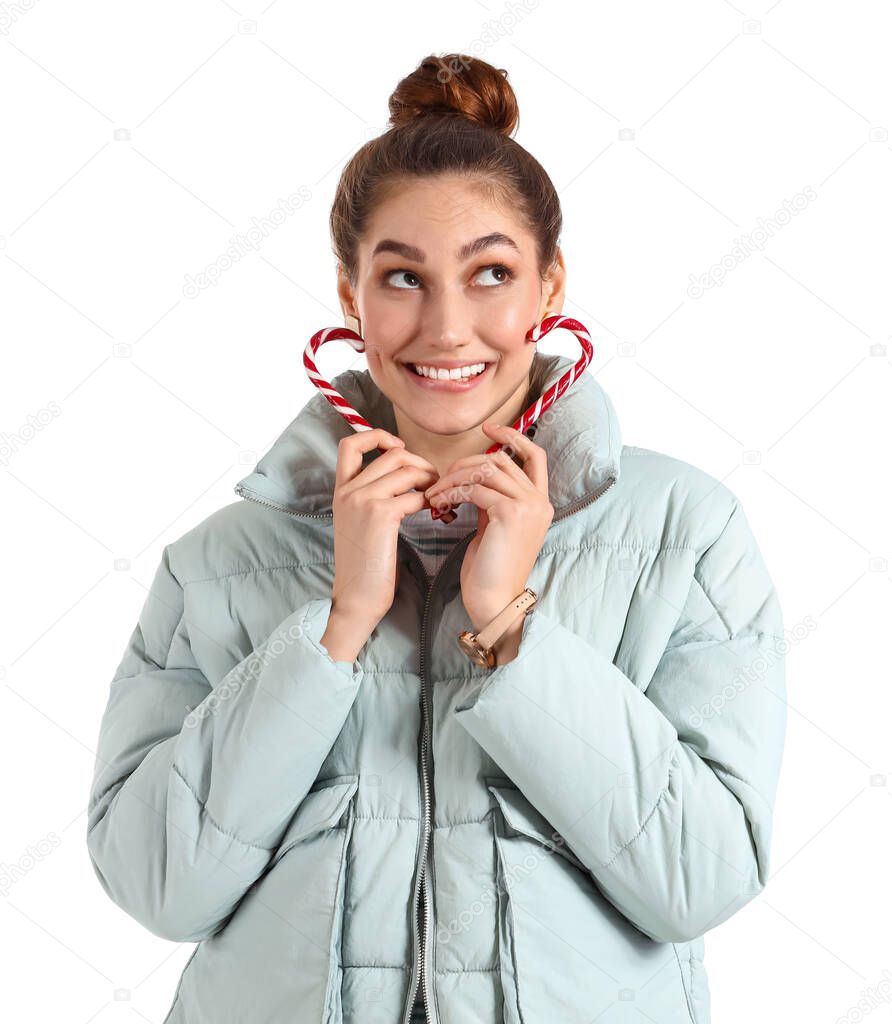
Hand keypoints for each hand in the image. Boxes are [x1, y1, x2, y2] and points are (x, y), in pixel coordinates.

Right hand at [329, 428, 438, 634]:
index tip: (398, 447)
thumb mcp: (359, 524)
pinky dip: (431, 502)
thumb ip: (372, 498)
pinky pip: (415, 495)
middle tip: (435, 481)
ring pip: (407, 469)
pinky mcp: (381, 515)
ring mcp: (363, 500)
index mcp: (341, 491)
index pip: (350, 444)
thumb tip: (405, 479)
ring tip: (438, 496)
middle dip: (420, 462)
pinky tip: (435, 513)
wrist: (357, 597)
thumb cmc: (366, 566)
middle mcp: (349, 491)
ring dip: (431, 480)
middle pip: (392, 454)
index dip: (377, 436)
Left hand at [424, 422, 552, 629]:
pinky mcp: (510, 513)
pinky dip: (453, 491)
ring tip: (434, 493)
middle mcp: (539, 501)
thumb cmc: (489, 569)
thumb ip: (492, 499)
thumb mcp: (494, 526)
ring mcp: (528, 505)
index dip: (512, 436)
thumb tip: (471, 477)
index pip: (534, 455)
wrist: (494, 601)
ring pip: (486, 470)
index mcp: (539, 502)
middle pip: (501, 459)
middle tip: (440, 478)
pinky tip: (439, 503)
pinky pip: (475, 488)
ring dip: (454, 477)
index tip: (488, 428)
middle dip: (466, 463)